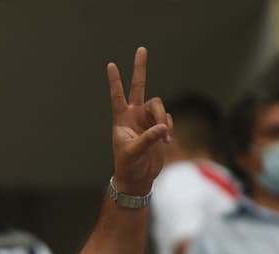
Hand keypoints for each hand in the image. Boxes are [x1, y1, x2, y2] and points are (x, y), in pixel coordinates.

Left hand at [107, 47, 172, 195]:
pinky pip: (168, 120)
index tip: (110, 65)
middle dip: (140, 68)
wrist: (138, 178)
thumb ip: (148, 138)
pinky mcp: (159, 128)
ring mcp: (147, 120)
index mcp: (121, 120)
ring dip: (163, 120)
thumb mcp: (134, 153)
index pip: (117, 96)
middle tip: (141, 49)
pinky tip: (167, 143)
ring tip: (165, 139)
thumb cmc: (128, 166)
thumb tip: (163, 127)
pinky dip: (169, 130)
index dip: (115, 81)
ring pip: (160, 107)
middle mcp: (134, 116)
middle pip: (139, 86)